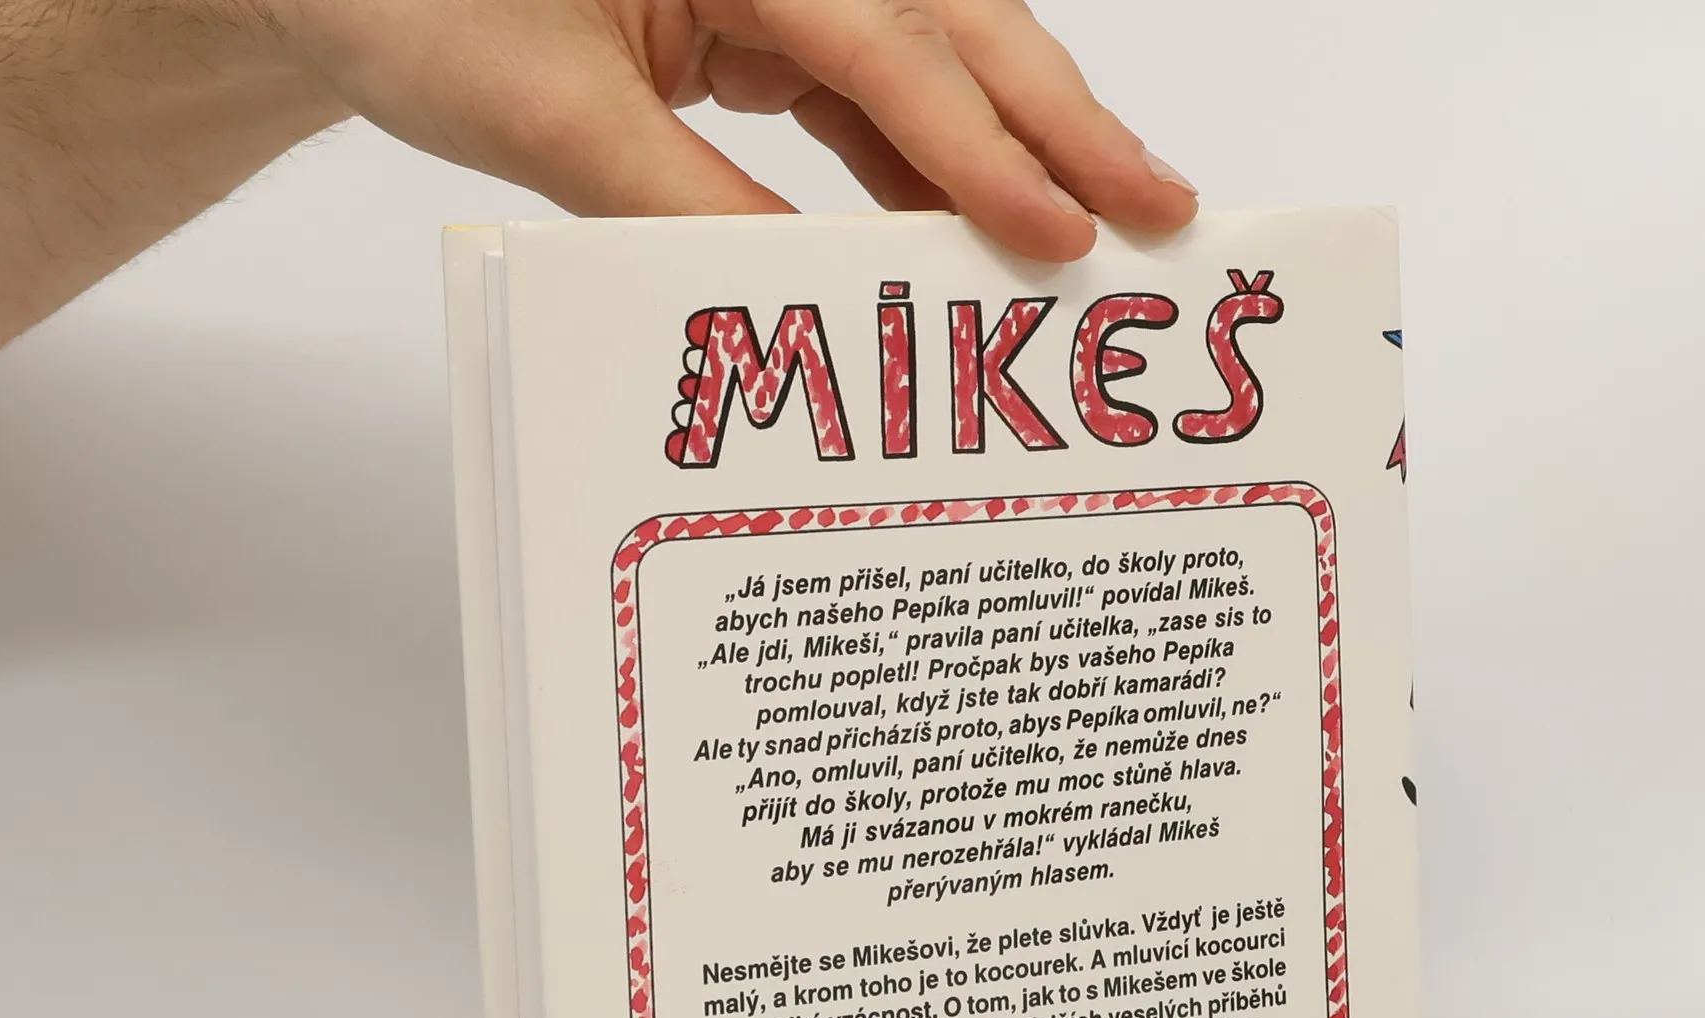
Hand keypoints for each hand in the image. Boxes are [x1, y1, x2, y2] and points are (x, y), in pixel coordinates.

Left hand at [262, 0, 1197, 260]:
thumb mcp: (544, 115)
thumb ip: (685, 205)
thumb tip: (815, 302)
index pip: (889, 51)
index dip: (983, 151)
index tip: (1064, 233)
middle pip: (950, 24)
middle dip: (1058, 120)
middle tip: (1160, 206)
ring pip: (924, 56)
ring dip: (1006, 144)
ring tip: (1092, 225)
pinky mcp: (754, 19)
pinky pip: (864, 91)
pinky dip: (919, 160)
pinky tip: (964, 224)